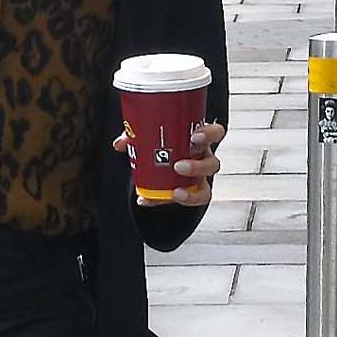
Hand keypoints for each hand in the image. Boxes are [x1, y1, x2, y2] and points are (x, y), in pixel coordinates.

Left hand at [112, 118, 226, 207]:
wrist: (164, 162)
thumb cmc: (165, 143)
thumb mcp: (152, 134)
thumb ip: (138, 135)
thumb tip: (121, 143)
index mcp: (199, 140)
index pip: (216, 133)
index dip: (209, 134)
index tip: (194, 137)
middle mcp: (204, 160)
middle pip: (212, 164)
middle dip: (197, 166)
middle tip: (178, 166)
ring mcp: (199, 180)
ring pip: (206, 189)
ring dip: (191, 193)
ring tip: (175, 192)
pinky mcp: (190, 196)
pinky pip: (184, 204)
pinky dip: (161, 202)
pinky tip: (146, 200)